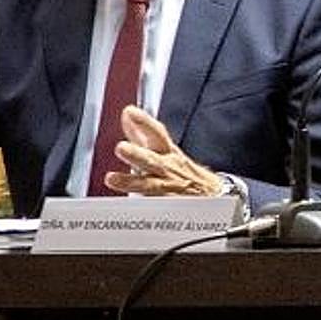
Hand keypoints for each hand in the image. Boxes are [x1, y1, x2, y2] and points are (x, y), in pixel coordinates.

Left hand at [103, 105, 224, 196]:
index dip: (144, 122)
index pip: (157, 134)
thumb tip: (126, 115)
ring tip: (111, 179)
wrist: (209, 194)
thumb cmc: (181, 169)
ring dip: (130, 182)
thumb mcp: (165, 148)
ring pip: (149, 185)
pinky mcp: (167, 206)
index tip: (130, 112)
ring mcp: (167, 188)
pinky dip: (141, 206)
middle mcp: (168, 168)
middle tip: (121, 147)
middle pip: (152, 160)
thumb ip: (142, 133)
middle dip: (137, 154)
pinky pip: (153, 205)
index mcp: (168, 152)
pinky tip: (127, 206)